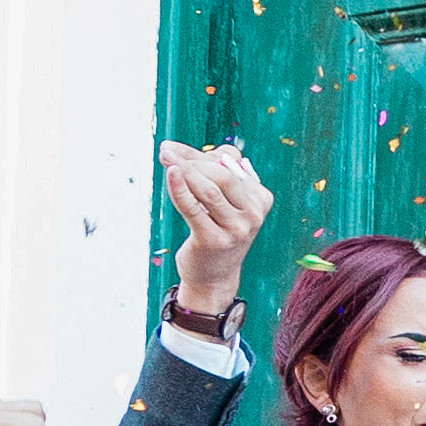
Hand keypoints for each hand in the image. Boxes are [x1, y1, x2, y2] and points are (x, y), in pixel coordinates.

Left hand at [158, 144, 273, 325]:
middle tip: (166, 151)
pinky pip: (194, 208)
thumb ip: (210, 174)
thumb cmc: (216, 231)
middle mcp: (254, 213)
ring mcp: (236, 229)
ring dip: (184, 169)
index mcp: (260, 198)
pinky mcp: (214, 240)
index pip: (231, 162)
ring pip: (209, 189)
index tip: (175, 149)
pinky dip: (180, 188)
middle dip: (192, 159)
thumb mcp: (224, 203)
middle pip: (222, 174)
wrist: (214, 276)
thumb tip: (176, 151)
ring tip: (164, 157)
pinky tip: (171, 174)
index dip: (201, 152)